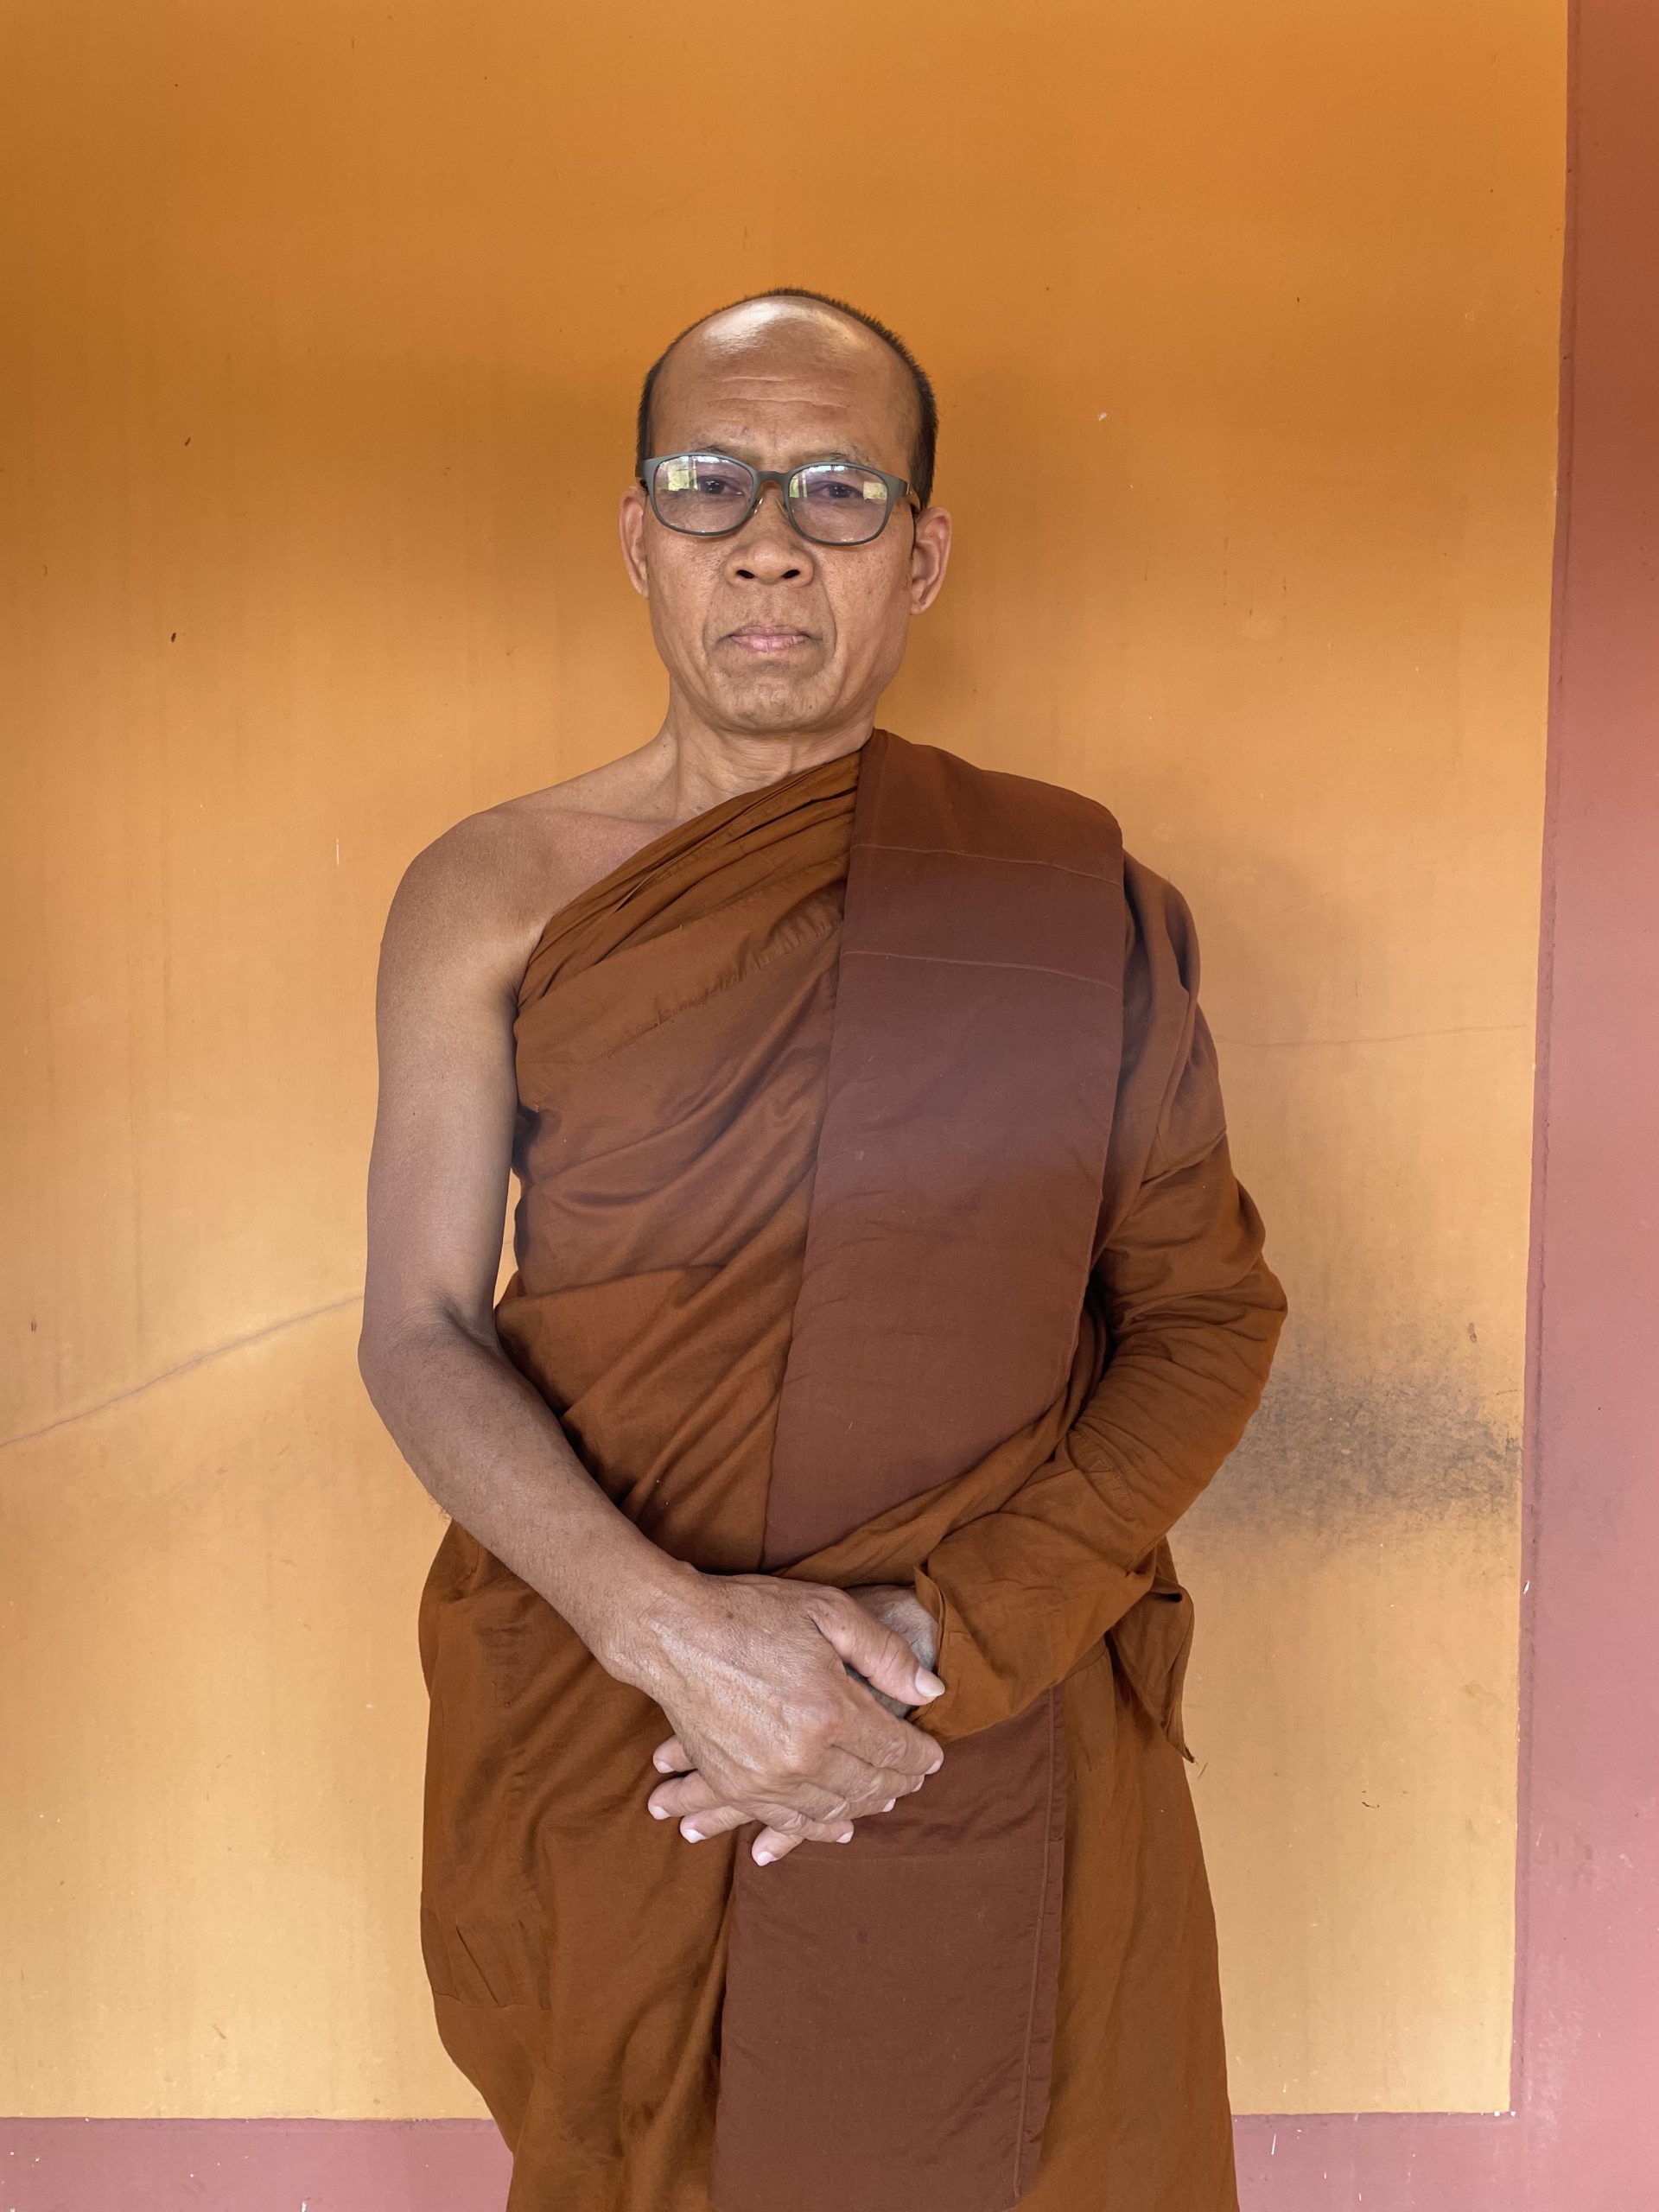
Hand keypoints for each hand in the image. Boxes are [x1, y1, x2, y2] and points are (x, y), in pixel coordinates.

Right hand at [609, 1571, 945, 1865]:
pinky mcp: (738, 1786)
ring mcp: (767, 1778)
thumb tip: (929, 1693)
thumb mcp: (828, 1612)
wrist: (673, 1633)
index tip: (934, 1756)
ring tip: (884, 1799)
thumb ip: (885, 1654)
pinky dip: (818, 1829)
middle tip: (915, 1778)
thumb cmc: (752, 1613)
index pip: (895, 1749)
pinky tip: (837, 1828)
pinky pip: (788, 1821)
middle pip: (868, 1784)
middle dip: (899, 1783)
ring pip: (833, 1809)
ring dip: (865, 1807)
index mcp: (832, 1711)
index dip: (921, 1756)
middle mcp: (803, 1756)